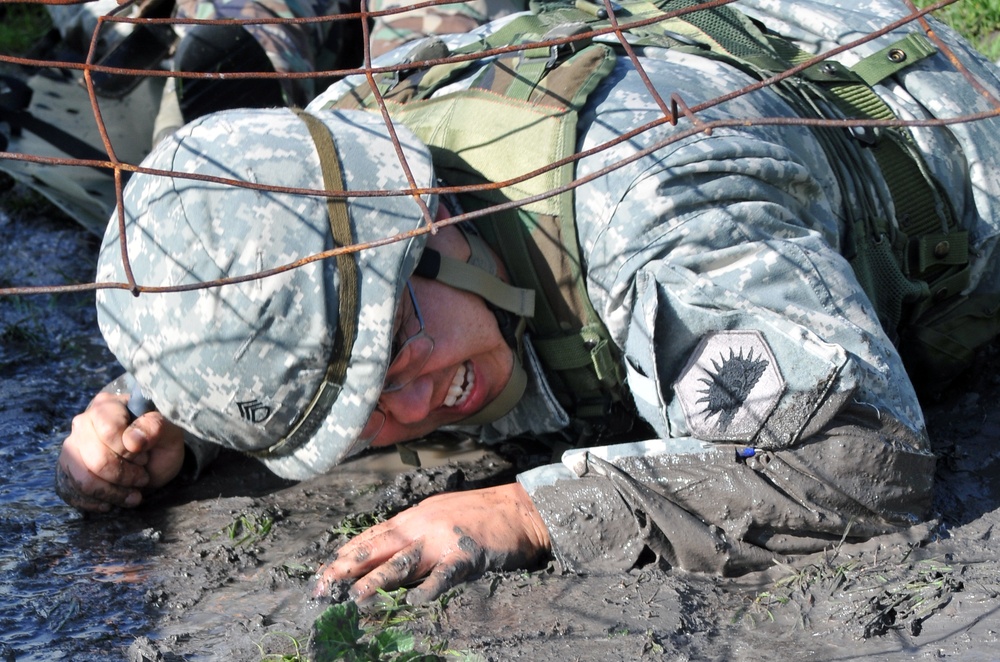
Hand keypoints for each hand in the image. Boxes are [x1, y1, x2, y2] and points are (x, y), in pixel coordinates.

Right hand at [55, 391, 185, 512]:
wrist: (152, 460)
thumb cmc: (160, 442)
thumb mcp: (169, 432)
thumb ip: (156, 428)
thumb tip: (132, 440)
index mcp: (107, 406)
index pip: (109, 430)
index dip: (130, 450)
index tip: (145, 456)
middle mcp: (82, 423)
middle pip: (96, 460)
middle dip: (125, 476)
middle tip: (142, 476)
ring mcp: (71, 448)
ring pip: (83, 481)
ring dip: (113, 493)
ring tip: (133, 493)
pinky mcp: (67, 471)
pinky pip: (73, 494)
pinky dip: (98, 503)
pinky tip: (115, 500)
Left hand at [315, 483, 550, 604]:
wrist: (519, 509)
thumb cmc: (479, 514)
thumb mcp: (438, 515)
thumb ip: (412, 532)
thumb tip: (384, 555)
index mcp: (414, 517)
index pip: (371, 536)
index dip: (344, 554)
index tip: (322, 573)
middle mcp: (421, 525)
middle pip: (377, 546)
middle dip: (346, 567)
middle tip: (322, 587)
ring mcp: (442, 539)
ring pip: (402, 561)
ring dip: (376, 580)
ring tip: (354, 597)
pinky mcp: (465, 554)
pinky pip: (444, 574)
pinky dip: (429, 588)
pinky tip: (415, 602)